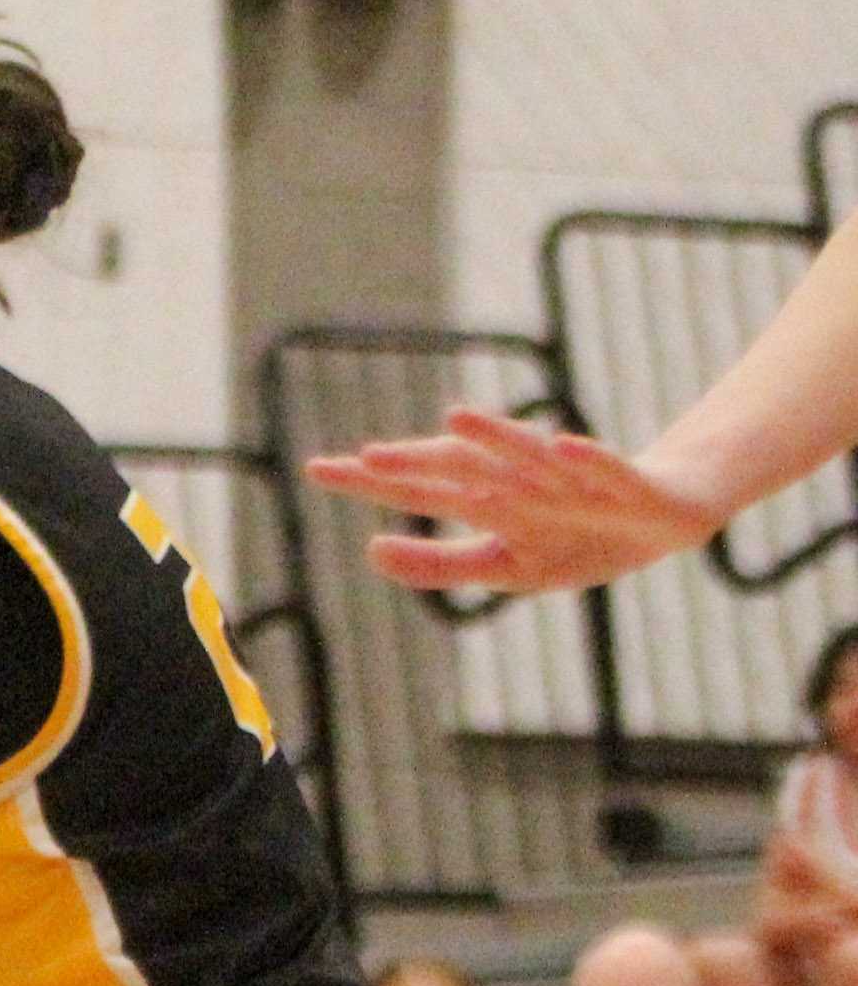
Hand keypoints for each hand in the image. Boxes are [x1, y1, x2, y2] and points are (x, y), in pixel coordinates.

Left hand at [304, 406, 727, 597]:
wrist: (667, 519)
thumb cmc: (576, 540)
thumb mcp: (504, 567)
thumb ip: (439, 564)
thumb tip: (372, 550)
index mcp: (490, 503)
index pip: (422, 488)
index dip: (375, 482)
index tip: (319, 470)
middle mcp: (523, 483)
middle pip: (463, 468)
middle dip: (419, 462)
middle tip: (366, 456)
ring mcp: (573, 480)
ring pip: (530, 459)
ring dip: (496, 439)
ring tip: (456, 418)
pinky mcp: (626, 482)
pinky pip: (606, 469)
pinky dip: (587, 459)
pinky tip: (565, 445)